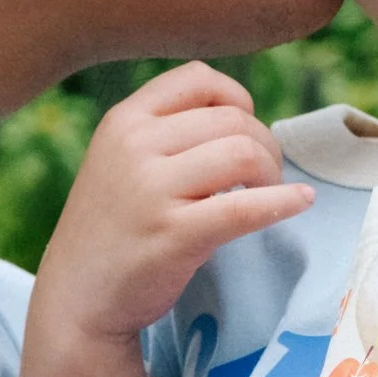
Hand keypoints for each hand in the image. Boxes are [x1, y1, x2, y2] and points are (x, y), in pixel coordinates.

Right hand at [34, 62, 314, 344]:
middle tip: (263, 175)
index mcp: (124, 120)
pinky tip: (300, 202)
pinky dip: (284, 202)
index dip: (236, 97)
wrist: (77, 298)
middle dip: (263, 143)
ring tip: (268, 191)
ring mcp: (151, 191)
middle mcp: (134, 146)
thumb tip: (245, 113)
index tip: (244, 130)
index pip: (197, 78)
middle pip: (232, 119)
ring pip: (244, 153)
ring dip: (272, 172)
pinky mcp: (173, 235)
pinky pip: (245, 207)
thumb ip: (167, 131)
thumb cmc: (114, 227)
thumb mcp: (121, 160)